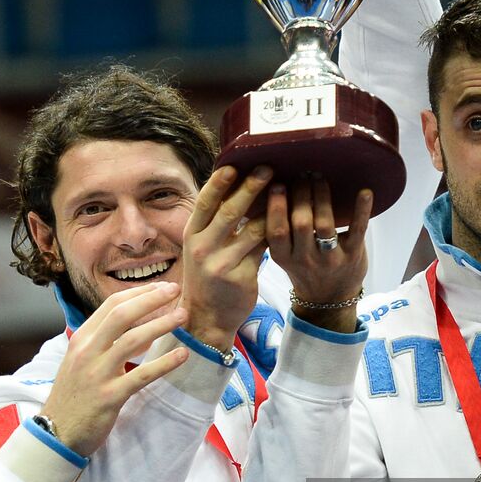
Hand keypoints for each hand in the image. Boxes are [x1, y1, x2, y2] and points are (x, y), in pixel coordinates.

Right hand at [40, 282, 188, 456]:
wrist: (56, 433)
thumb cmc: (73, 395)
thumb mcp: (80, 360)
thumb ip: (103, 340)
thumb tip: (138, 322)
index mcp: (81, 339)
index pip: (111, 305)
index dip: (139, 293)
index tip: (160, 287)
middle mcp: (87, 351)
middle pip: (122, 314)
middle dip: (151, 299)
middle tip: (176, 290)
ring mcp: (97, 373)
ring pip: (132, 340)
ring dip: (161, 324)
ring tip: (182, 316)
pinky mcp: (109, 396)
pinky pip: (141, 375)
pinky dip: (164, 363)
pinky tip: (182, 355)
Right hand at [178, 165, 271, 350]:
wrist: (206, 316)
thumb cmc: (207, 274)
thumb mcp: (202, 245)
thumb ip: (215, 220)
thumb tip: (235, 183)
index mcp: (192, 234)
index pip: (205, 203)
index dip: (219, 183)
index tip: (234, 165)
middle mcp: (203, 247)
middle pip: (230, 212)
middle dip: (250, 188)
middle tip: (268, 168)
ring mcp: (222, 264)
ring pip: (253, 230)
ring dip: (272, 209)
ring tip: (286, 190)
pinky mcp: (242, 277)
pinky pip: (264, 249)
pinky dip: (276, 233)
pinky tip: (288, 221)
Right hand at [267, 177, 370, 333]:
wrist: (328, 300)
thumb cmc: (304, 269)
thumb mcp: (284, 256)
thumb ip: (277, 232)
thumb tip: (270, 190)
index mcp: (284, 257)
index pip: (276, 230)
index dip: (276, 207)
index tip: (278, 184)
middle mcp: (306, 259)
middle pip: (301, 222)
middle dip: (301, 194)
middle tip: (303, 175)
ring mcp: (331, 258)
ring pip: (325, 224)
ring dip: (321, 196)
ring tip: (318, 177)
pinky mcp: (353, 255)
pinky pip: (358, 230)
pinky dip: (361, 209)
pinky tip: (364, 192)